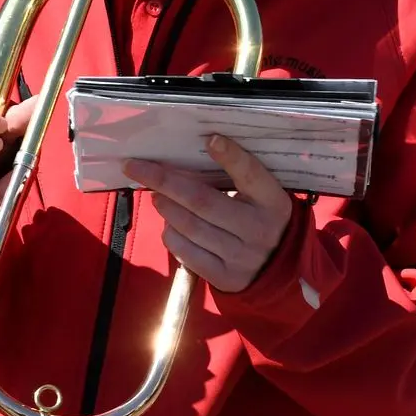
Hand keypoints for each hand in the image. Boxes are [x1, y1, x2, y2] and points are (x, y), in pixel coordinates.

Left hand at [121, 135, 293, 293]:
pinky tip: (169, 223)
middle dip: (165, 181)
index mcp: (272, 202)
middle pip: (203, 201)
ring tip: (155, 196)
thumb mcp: (261, 197)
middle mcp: (258, 229)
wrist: (277, 269)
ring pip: (189, 227)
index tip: (211, 139)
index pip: (251, 174)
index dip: (231, 156)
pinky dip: (170, 234)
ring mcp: (241, 257)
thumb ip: (237, 177)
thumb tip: (193, 155)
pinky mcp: (225, 277)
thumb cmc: (260, 219)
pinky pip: (186, 253)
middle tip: (139, 168)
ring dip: (165, 207)